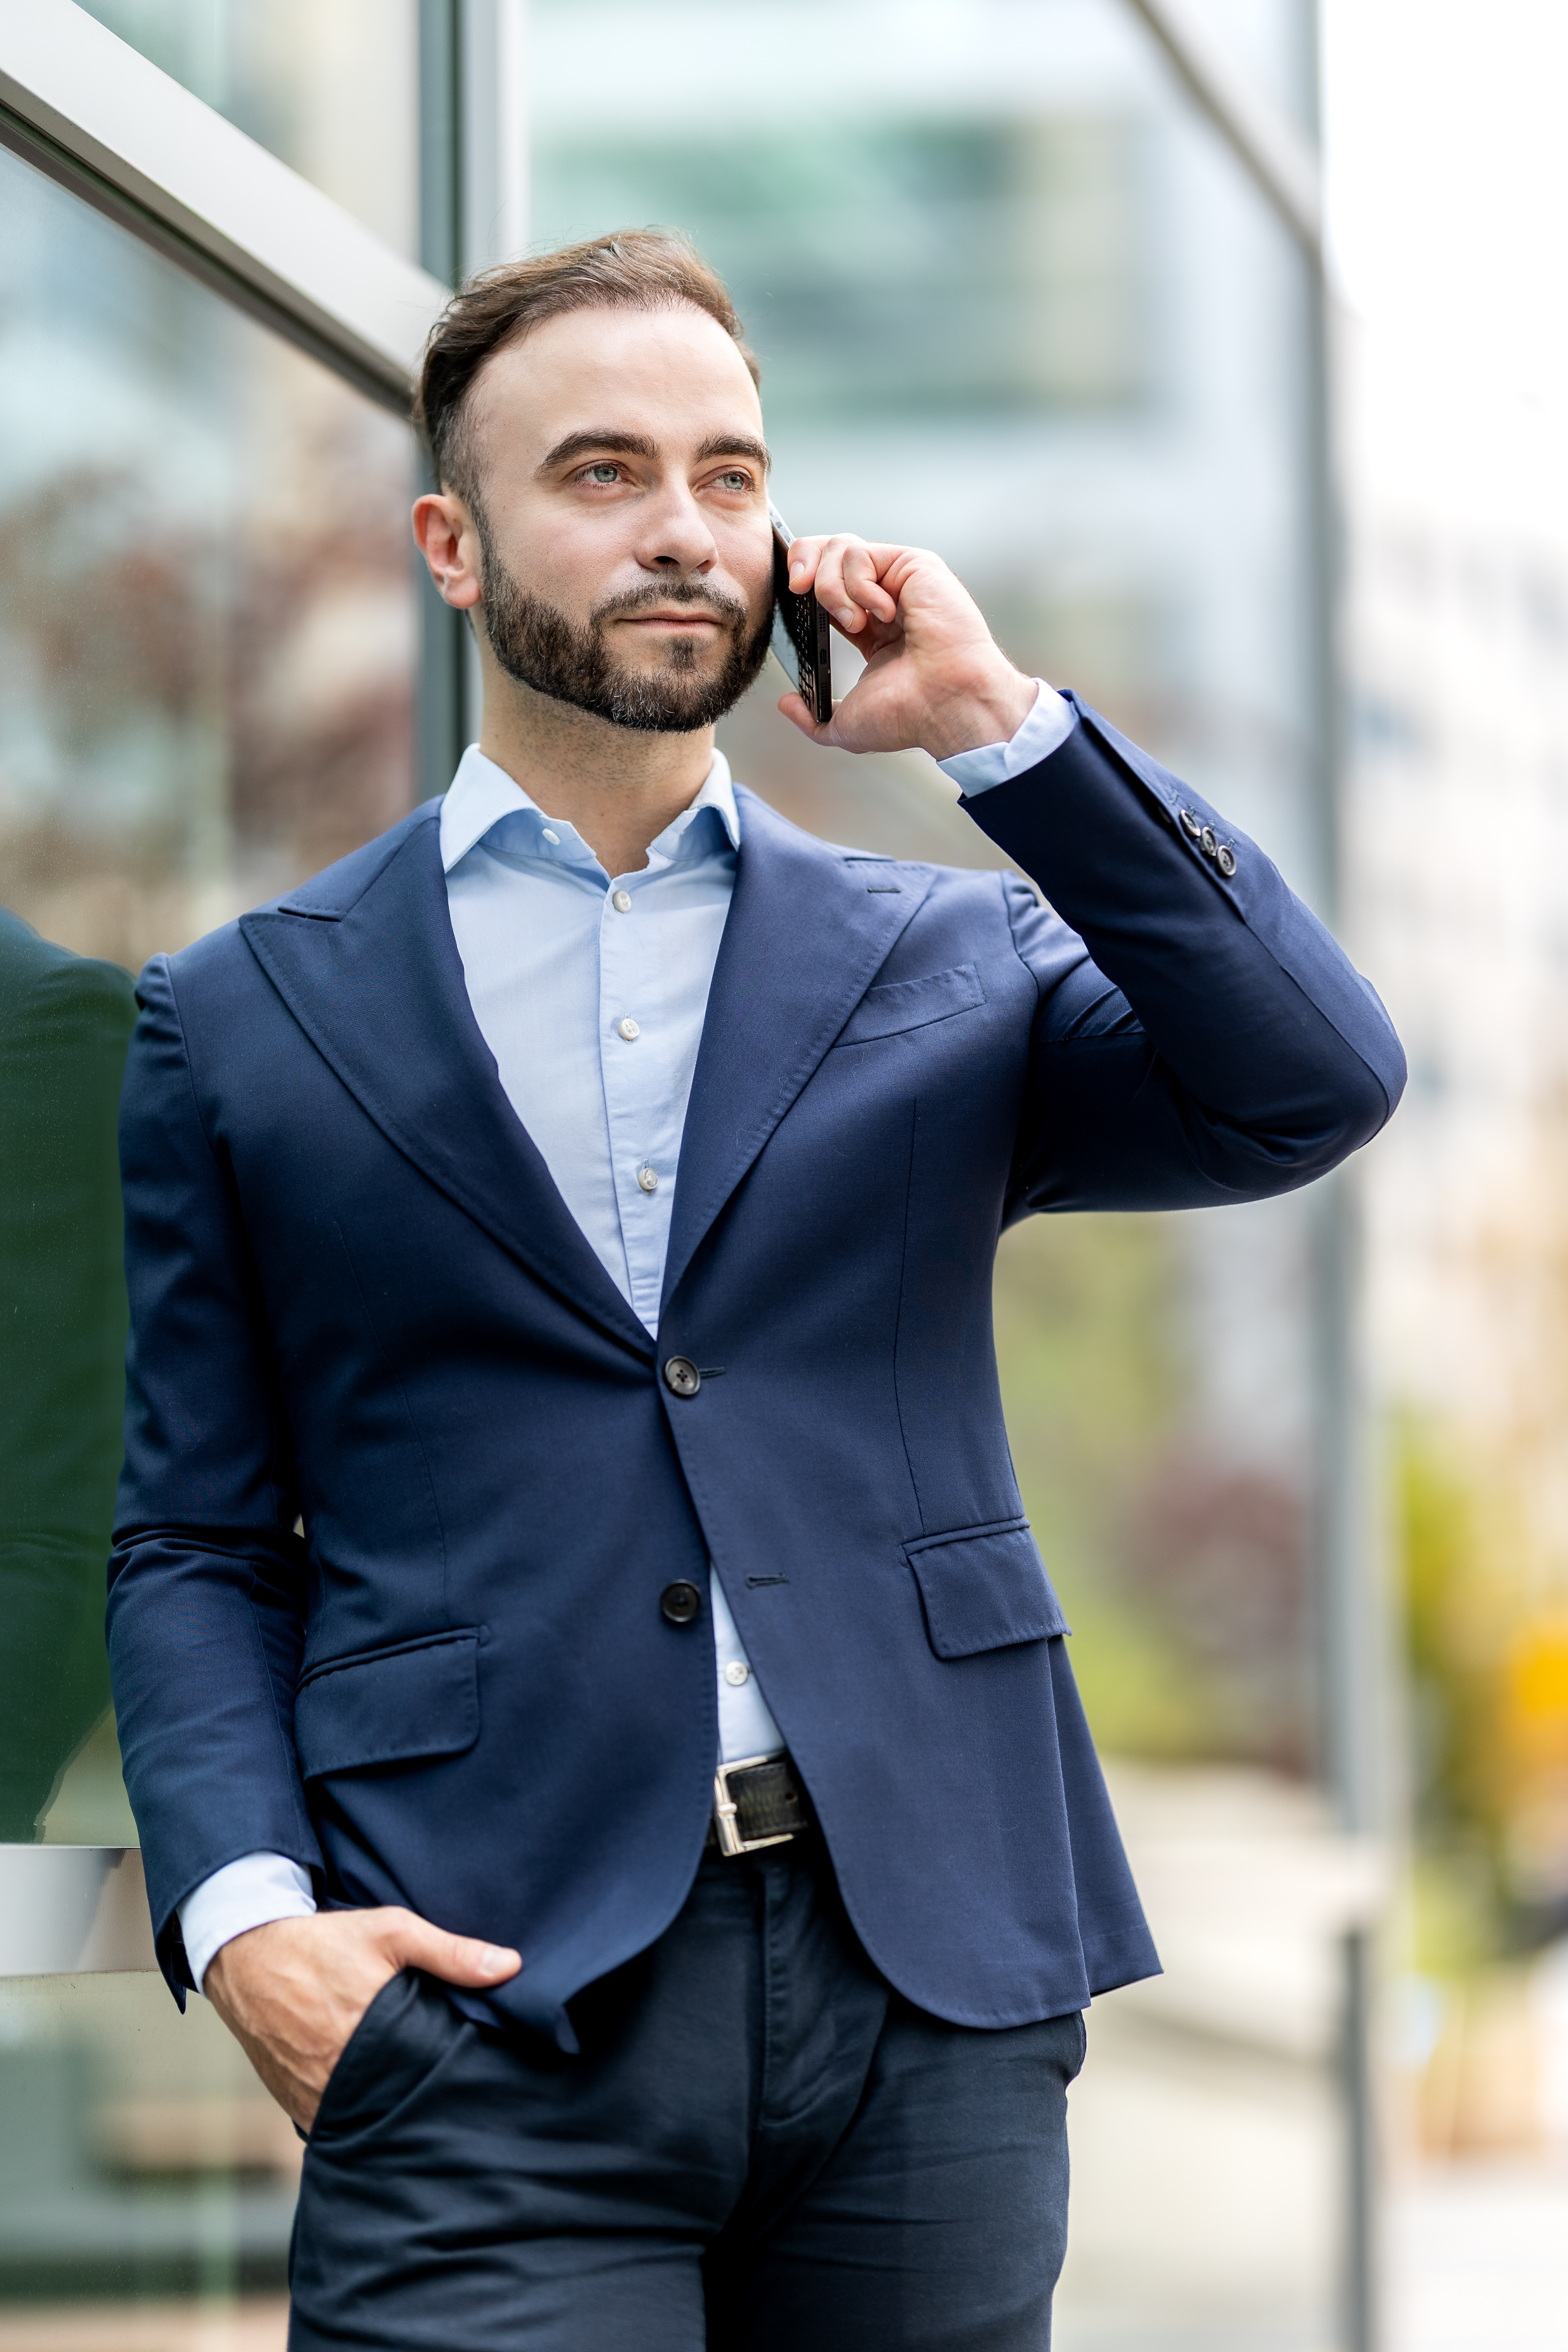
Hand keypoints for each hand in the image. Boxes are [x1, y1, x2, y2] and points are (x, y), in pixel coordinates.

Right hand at [203, 1907, 519, 2131]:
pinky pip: (335, 2123)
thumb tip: (511, 1966)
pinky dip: (355, 2115)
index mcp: (369, 2036)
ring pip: (367, 2119)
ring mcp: (313, 2097)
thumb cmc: (323, 1941)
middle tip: (449, 2095)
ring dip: (388, 2111)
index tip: (473, 2078)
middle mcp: (339, 2077)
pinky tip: (375, 2103)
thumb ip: (450, 1952)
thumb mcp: (391, 1931)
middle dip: (424, 2101)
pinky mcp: (294, 2106)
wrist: (246, 1956)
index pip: (427, 2077)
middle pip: (399, 2104)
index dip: (451, 2080)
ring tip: (414, 2100)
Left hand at [777, 536, 1037, 762]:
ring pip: (839, 548)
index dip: (800, 587)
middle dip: (802, 564)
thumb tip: (786, 704)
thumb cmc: (910, 716)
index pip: (823, 588)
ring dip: (833, 588)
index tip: (789, 602)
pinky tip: (881, 613)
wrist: (945, 705)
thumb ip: (812, 717)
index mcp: (870, 629)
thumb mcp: (846, 725)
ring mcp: (899, 580)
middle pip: (827, 552)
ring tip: (855, 623)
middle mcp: (884, 599)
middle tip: (798, 590)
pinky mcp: (914, 564)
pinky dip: (858, 585)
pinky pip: (861, 553)